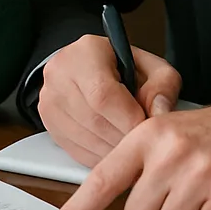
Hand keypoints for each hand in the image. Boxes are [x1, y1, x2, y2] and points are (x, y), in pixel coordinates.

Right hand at [38, 34, 181, 167]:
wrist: (88, 67)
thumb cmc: (121, 67)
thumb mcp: (151, 67)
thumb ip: (162, 86)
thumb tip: (159, 112)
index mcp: (86, 53)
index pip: (103, 95)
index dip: (128, 119)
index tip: (147, 129)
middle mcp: (60, 73)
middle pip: (94, 120)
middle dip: (124, 139)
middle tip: (143, 142)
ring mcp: (49, 99)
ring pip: (85, 139)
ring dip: (113, 151)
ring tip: (130, 144)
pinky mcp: (48, 122)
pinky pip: (76, 151)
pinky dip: (100, 157)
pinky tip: (114, 148)